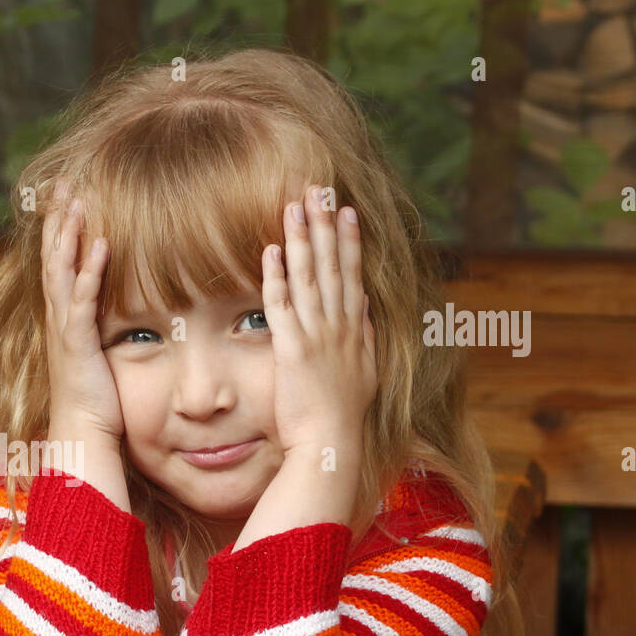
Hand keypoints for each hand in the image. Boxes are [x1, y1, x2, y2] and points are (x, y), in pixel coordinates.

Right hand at [41, 179, 124, 446]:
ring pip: (61, 271)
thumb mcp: (102, 357)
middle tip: (64, 182)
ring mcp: (66, 330)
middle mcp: (59, 319)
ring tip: (77, 200)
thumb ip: (106, 331)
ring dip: (69, 234)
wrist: (82, 435)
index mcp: (65, 319)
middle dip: (59, 218)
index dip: (61, 229)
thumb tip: (127, 314)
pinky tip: (102, 244)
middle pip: (54, 257)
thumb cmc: (97, 403)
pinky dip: (90, 271)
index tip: (68, 196)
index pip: (59, 263)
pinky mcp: (78, 344)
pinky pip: (82, 300)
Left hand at [261, 184, 377, 458]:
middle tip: (320, 189)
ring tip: (295, 205)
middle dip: (326, 225)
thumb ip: (363, 338)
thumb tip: (364, 311)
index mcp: (355, 330)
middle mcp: (339, 327)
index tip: (346, 210)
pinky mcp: (293, 350)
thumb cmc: (342, 417)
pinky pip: (282, 305)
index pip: (352, 275)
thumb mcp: (363, 371)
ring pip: (309, 277)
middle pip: (332, 265)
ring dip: (302, 238)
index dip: (349, 241)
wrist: (332, 445)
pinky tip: (272, 250)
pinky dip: (277, 276)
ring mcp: (317, 336)